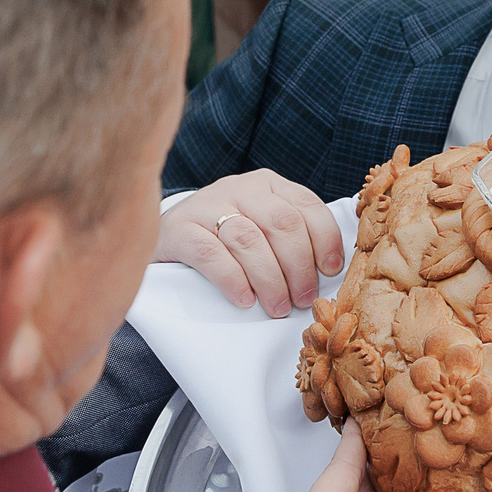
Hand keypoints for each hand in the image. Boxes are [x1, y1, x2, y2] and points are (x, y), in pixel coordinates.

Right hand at [157, 169, 343, 315]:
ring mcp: (206, 205)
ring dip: (270, 278)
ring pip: (249, 239)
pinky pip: (210, 254)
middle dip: (299, 266)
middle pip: (282, 223)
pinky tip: (244, 299)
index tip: (331, 272)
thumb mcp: (260, 227)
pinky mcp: (178, 229)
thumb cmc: (224, 239)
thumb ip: (290, 238)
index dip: (325, 240)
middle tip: (303, 299)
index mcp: (268, 185)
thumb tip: (330, 272)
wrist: (160, 233)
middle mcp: (239, 188)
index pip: (307, 206)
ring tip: (277, 307)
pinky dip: (233, 279)